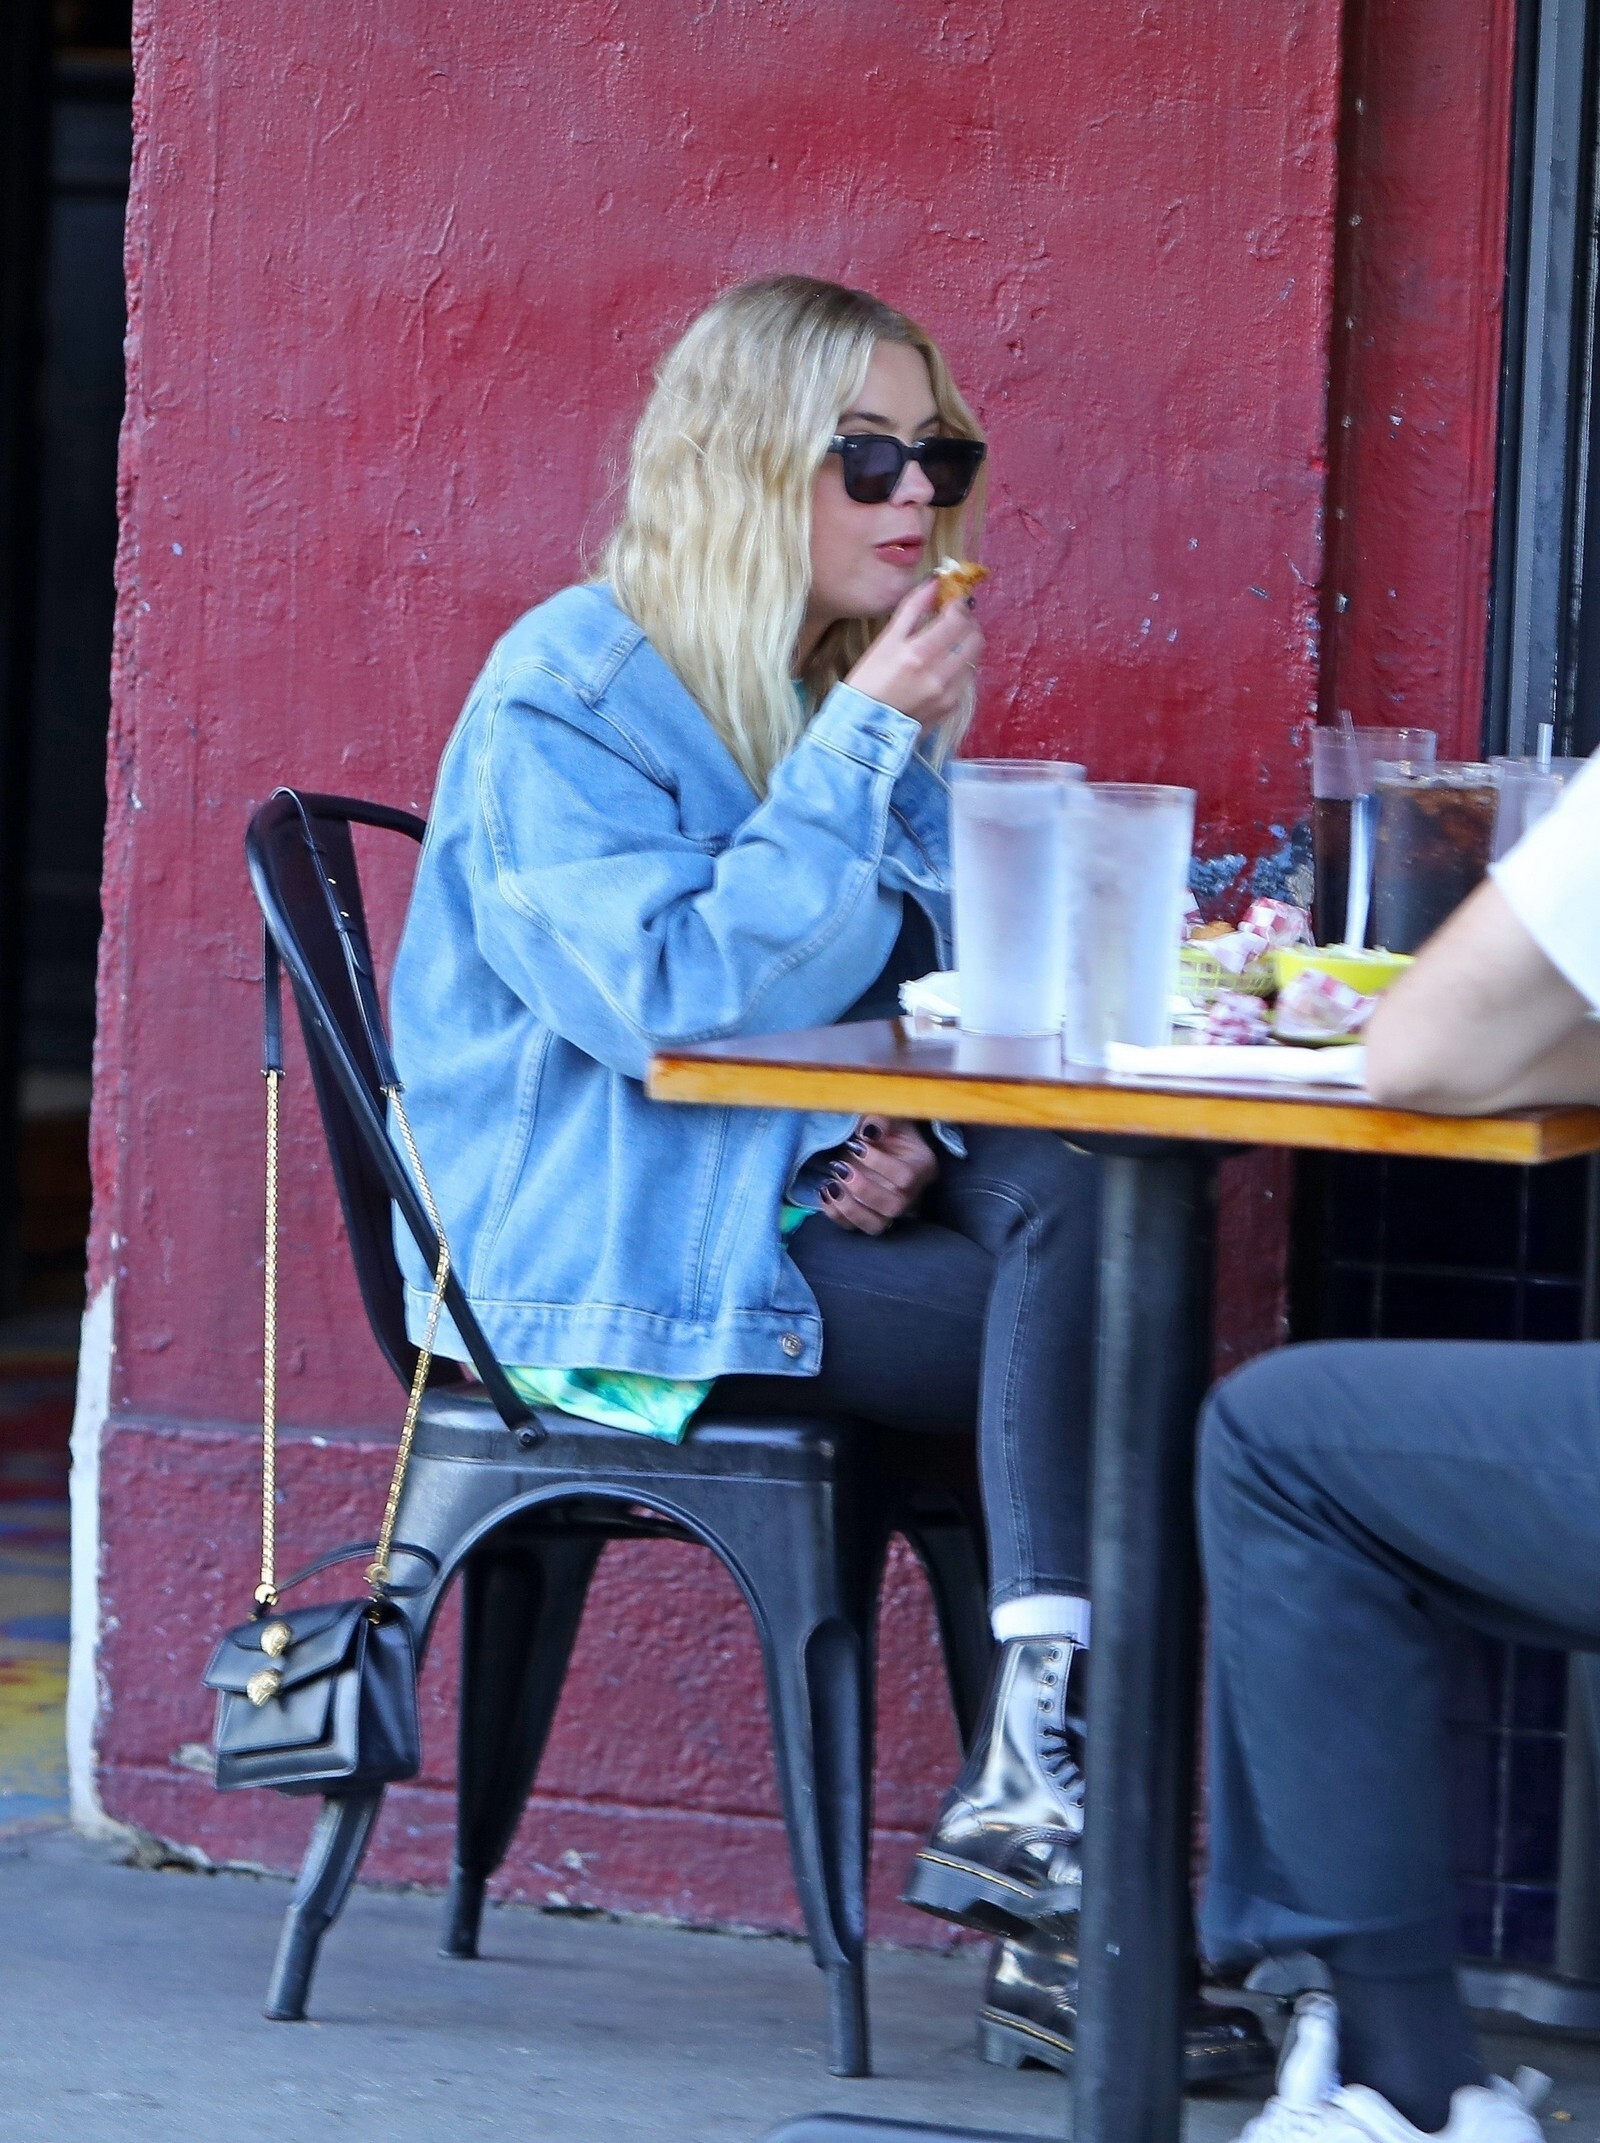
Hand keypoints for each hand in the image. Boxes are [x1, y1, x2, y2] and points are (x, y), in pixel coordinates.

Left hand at [818, 1116, 937, 1234]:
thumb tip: (868, 1131)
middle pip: (893, 1206)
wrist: (876, 1139)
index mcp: (923, 1167)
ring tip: (830, 1184)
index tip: (856, 1145)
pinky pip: (853, 1227)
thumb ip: (880, 1119)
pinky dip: (835, 1213)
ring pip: (875, 1225)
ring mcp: (890, 1210)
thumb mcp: (888, 1114)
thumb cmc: (886, 1126)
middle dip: (863, 1189)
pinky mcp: (869, 1217)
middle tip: (839, 1167)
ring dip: (849, 1207)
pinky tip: (824, 1191)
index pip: (906, 1177)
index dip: (879, 1164)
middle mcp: (911, 1194)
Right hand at [844, 579, 983, 733]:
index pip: (958, 619)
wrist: (864, 729)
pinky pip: (966, 678)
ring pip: (974, 658)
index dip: (960, 604)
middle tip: (955, 619)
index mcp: (919, 652)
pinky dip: (959, 666)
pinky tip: (942, 666)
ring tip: (948, 642)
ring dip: (966, 645)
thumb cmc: (868, 681)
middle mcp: (939, 674)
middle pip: (975, 638)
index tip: (953, 600)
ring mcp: (949, 693)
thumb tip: (935, 581)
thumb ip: (912, 609)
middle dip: (969, 623)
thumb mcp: (885, 641)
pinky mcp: (951, 707)